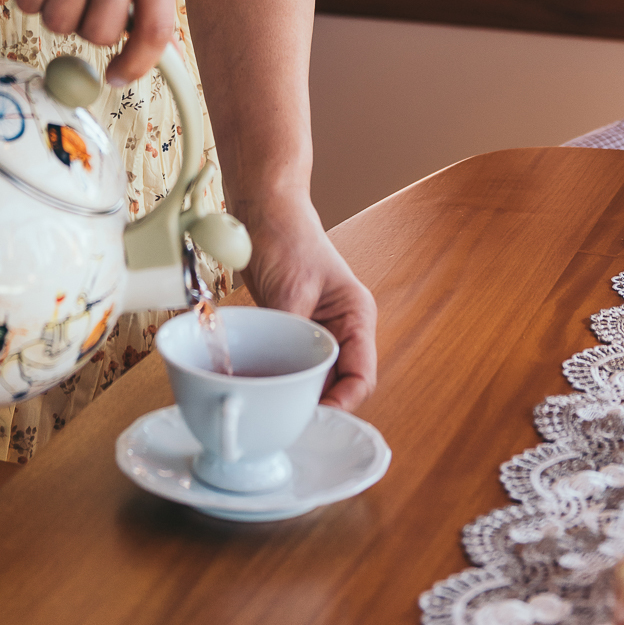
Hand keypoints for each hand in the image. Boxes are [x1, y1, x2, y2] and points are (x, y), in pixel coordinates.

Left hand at [235, 187, 376, 411]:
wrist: (263, 208)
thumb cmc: (286, 235)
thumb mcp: (292, 290)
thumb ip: (293, 335)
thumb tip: (288, 379)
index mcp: (356, 316)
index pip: (361, 376)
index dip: (342, 402)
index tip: (316, 416)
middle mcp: (343, 327)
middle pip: (338, 383)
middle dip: (316, 402)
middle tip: (289, 416)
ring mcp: (317, 329)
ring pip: (313, 376)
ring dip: (296, 390)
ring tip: (274, 403)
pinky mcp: (293, 328)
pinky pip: (291, 363)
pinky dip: (280, 375)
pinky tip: (262, 383)